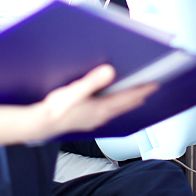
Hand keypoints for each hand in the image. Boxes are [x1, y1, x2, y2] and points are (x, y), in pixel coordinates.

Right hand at [32, 65, 155, 139]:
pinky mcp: (87, 121)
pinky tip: (114, 105)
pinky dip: (118, 107)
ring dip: (130, 102)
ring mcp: (94, 120)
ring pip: (119, 111)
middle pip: (126, 105)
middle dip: (140, 96)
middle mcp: (100, 116)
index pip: (127, 98)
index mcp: (100, 108)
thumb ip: (92, 81)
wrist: (40, 124)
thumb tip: (110, 71)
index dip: (142, 90)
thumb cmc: (55, 109)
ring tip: (138, 96)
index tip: (155, 83)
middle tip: (152, 88)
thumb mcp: (74, 91)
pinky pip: (109, 114)